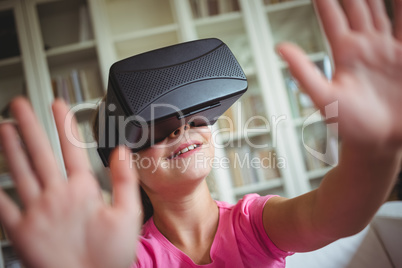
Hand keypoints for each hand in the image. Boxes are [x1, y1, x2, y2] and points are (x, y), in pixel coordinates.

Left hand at [0, 98, 141, 267]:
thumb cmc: (109, 255)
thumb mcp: (130, 215)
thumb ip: (126, 180)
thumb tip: (122, 153)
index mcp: (83, 190)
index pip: (72, 148)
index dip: (65, 123)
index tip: (58, 104)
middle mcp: (56, 196)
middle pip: (40, 153)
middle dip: (29, 125)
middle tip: (19, 105)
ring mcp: (36, 212)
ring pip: (20, 172)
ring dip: (10, 148)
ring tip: (4, 128)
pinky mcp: (20, 231)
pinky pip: (3, 206)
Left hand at [278, 0, 401, 149]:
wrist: (379, 141)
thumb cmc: (350, 125)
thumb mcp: (323, 96)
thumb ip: (303, 71)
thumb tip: (280, 48)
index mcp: (343, 53)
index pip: (331, 16)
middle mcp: (364, 47)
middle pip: (357, 6)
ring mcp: (385, 50)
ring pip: (380, 11)